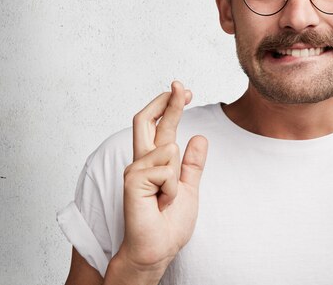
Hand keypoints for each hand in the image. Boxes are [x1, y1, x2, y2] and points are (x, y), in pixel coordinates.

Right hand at [112, 81, 207, 280]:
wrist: (158, 248)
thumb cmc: (169, 223)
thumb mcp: (188, 187)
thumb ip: (192, 164)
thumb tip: (199, 138)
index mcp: (155, 161)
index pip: (161, 125)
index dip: (171, 105)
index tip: (186, 90)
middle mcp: (142, 161)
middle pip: (149, 120)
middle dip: (167, 101)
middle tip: (181, 84)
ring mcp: (135, 169)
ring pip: (169, 147)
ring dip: (176, 176)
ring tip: (167, 198)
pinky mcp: (133, 180)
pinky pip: (166, 169)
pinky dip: (171, 188)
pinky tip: (160, 202)